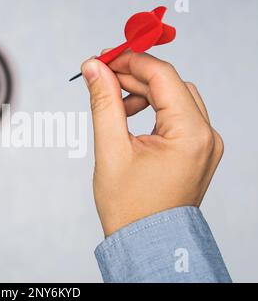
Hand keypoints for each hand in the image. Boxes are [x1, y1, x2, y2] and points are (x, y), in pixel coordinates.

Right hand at [81, 51, 223, 235]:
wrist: (145, 242)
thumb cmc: (128, 206)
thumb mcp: (110, 149)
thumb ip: (103, 101)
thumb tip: (93, 67)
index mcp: (191, 135)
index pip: (163, 77)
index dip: (131, 61)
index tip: (103, 57)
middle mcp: (206, 137)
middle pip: (170, 85)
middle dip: (135, 76)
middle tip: (102, 74)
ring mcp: (205, 144)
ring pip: (174, 98)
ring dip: (144, 92)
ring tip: (113, 102)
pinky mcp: (197, 150)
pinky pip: (177, 116)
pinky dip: (153, 109)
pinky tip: (130, 115)